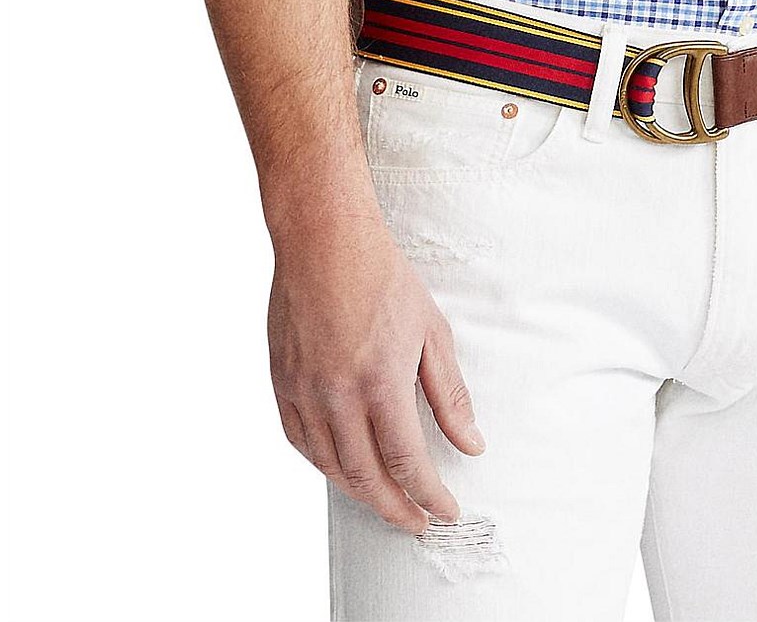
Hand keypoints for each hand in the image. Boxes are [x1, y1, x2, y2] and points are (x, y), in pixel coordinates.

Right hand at [267, 214, 485, 532]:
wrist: (325, 240)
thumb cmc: (383, 277)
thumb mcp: (431, 331)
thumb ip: (450, 395)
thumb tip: (471, 445)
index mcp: (381, 381)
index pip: (407, 462)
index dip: (428, 495)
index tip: (445, 510)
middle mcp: (337, 395)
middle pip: (366, 477)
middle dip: (395, 508)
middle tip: (416, 520)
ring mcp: (304, 391)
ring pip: (331, 466)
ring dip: (361, 492)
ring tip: (386, 499)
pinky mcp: (281, 383)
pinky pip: (301, 442)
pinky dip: (325, 464)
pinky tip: (343, 466)